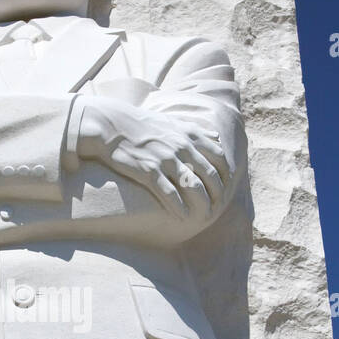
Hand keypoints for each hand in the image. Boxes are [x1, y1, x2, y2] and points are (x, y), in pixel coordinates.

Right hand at [75, 99, 229, 220]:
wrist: (113, 125)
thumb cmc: (143, 124)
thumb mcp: (174, 121)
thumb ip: (197, 130)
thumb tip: (217, 136)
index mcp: (189, 135)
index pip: (218, 157)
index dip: (225, 174)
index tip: (226, 186)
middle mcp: (181, 147)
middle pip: (209, 174)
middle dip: (218, 193)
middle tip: (219, 207)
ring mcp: (166, 159)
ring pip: (193, 185)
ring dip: (202, 203)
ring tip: (205, 216)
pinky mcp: (149, 171)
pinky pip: (169, 193)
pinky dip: (179, 207)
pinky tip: (184, 217)